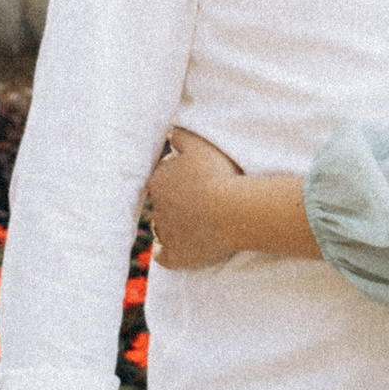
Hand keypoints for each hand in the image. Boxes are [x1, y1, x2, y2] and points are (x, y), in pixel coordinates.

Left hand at [144, 126, 245, 268]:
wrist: (231, 211)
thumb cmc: (217, 173)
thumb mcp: (198, 142)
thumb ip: (181, 134)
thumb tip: (170, 133)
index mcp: (159, 180)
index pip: (164, 174)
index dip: (180, 173)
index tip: (198, 174)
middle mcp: (157, 207)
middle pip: (163, 201)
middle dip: (176, 198)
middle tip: (199, 197)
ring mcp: (167, 233)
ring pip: (162, 227)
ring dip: (172, 224)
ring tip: (191, 222)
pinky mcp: (177, 256)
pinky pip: (165, 256)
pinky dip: (166, 253)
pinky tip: (167, 252)